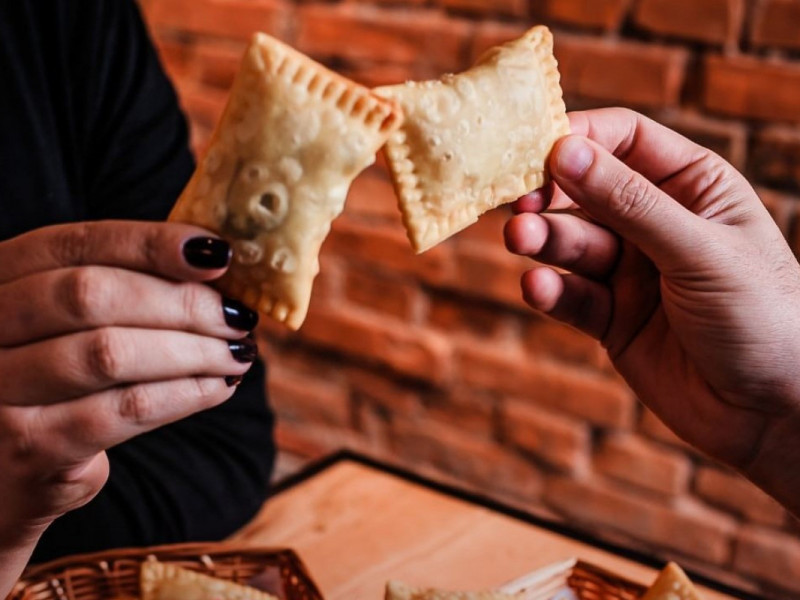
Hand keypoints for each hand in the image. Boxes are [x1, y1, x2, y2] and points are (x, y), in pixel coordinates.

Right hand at [0, 221, 258, 553]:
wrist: (1, 481)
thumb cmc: (50, 389)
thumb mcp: (64, 329)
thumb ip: (120, 290)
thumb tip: (215, 265)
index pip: (75, 245)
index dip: (151, 243)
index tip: (218, 253)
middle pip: (91, 296)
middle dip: (182, 303)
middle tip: (239, 317)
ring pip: (109, 353)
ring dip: (192, 351)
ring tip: (237, 354)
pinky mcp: (28, 448)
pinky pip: (123, 411)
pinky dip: (184, 395)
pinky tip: (218, 388)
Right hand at [505, 108, 799, 514]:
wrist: (774, 413)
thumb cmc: (763, 316)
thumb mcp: (698, 249)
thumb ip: (629, 202)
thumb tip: (563, 150)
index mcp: (691, 186)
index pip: (623, 141)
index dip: (578, 140)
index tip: (536, 150)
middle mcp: (655, 223)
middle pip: (585, 192)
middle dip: (549, 197)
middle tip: (518, 205)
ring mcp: (631, 272)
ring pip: (572, 244)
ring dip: (544, 241)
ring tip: (520, 241)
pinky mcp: (611, 318)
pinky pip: (572, 295)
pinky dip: (551, 290)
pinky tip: (537, 287)